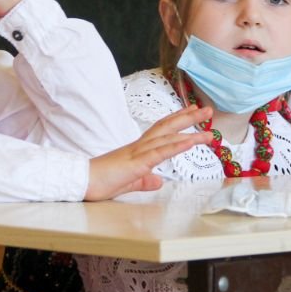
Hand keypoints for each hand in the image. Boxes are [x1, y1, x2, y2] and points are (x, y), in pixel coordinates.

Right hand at [85, 105, 212, 200]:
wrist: (81, 182)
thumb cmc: (100, 181)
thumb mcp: (128, 182)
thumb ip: (143, 180)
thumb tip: (157, 181)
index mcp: (137, 149)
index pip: (161, 130)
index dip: (177, 120)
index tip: (193, 111)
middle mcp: (140, 146)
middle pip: (167, 126)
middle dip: (189, 117)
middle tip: (207, 109)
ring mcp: (138, 153)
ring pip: (168, 138)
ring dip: (190, 132)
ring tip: (209, 130)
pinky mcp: (136, 163)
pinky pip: (160, 152)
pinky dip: (177, 146)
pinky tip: (191, 142)